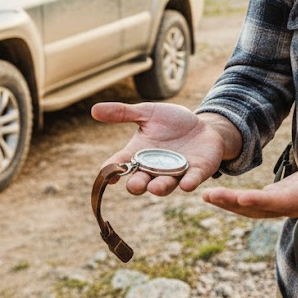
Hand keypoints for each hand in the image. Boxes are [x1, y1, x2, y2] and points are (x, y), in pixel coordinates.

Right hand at [92, 102, 238, 196]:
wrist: (204, 126)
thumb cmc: (172, 122)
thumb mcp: (147, 113)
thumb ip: (123, 113)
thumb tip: (93, 110)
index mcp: (139, 154)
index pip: (120, 165)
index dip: (111, 171)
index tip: (108, 175)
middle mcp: (154, 168)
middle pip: (141, 182)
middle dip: (137, 185)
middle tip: (134, 185)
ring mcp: (176, 173)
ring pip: (165, 185)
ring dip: (160, 187)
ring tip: (155, 187)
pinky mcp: (197, 172)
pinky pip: (192, 180)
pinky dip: (189, 183)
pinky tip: (186, 185)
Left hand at [201, 145, 297, 218]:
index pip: (282, 201)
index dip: (262, 201)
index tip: (241, 198)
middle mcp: (291, 204)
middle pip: (259, 208)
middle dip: (234, 204)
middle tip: (209, 196)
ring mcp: (281, 204)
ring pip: (251, 209)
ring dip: (228, 204)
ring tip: (205, 196)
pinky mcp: (274, 199)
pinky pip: (250, 203)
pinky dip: (232, 201)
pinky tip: (214, 195)